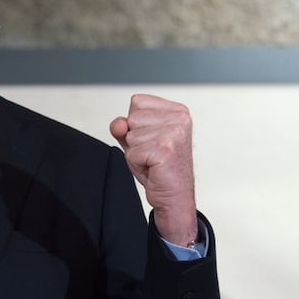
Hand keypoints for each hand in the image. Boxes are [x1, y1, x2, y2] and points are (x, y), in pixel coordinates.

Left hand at [110, 94, 197, 245]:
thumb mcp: (137, 141)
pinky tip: (154, 168)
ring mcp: (174, 133)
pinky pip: (132, 153)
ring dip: (136, 153)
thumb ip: (124, 126)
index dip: (136, 125)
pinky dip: (137, 164)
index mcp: (177, 111)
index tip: (152, 140)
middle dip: (135, 139)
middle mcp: (180, 118)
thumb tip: (119, 123)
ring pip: (130, 136)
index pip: (137, 102)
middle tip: (153, 153)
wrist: (175, 196)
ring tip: (154, 161)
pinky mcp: (165, 149)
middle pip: (132, 118)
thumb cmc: (159, 168)